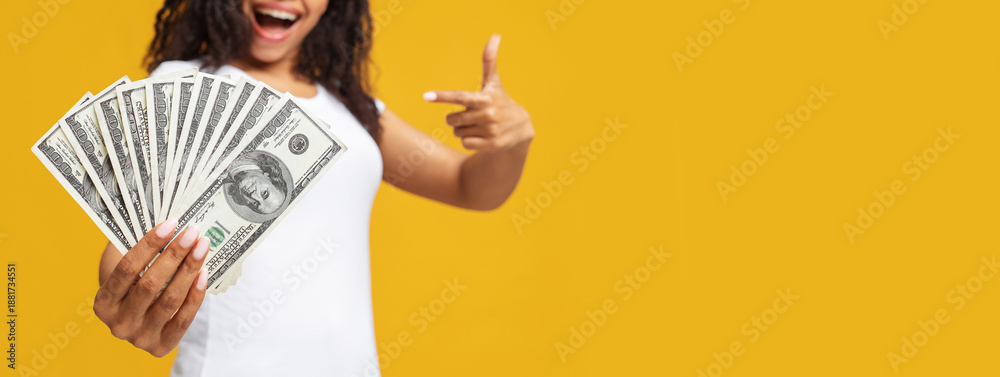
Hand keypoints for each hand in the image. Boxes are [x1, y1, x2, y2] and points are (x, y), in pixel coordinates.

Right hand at [93, 219, 208, 356]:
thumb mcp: (128, 273)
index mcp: (103, 303)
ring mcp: (139, 338)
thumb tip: (169, 222)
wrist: (137, 323)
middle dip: (174, 255)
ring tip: (202, 247)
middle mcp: (118, 324)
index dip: (149, 245)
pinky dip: (195, 295)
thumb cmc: (134, 288)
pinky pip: (183, 319)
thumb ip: (141, 253)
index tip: (171, 224)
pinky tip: (204, 273)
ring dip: (189, 270)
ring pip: (169, 300)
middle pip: (149, 284)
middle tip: (193, 233)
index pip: (126, 269)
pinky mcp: (161, 346)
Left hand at [424, 34, 533, 151]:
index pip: (460, 97)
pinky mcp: (491, 145)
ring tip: (477, 125)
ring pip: (457, 132)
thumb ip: (489, 61)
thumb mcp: (494, 83)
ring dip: (463, 130)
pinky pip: (465, 143)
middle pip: (452, 119)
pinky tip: (481, 136)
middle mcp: (487, 114)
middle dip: (455, 118)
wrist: (522, 128)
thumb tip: (495, 36)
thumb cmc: (501, 101)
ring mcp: (490, 131)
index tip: (426, 96)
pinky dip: (468, 140)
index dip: (442, 96)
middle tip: (469, 115)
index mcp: (485, 98)